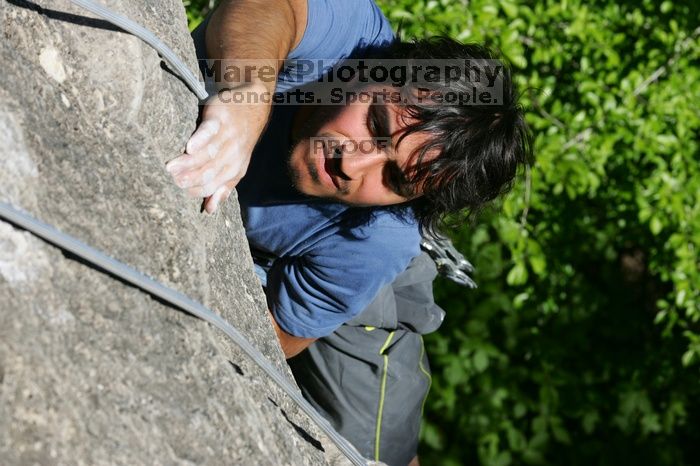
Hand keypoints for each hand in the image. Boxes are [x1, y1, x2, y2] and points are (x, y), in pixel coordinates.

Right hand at [166, 87, 269, 212]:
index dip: (196, 190)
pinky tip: (189, 147)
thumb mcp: (236, 166)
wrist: (253, 107)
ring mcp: (227, 137)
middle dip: (190, 179)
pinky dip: (201, 140)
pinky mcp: (220, 119)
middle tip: (171, 182)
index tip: (178, 192)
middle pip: (208, 171)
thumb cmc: (238, 140)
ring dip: (189, 163)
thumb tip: (209, 210)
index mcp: (234, 169)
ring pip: (208, 154)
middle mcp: (232, 155)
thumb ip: (222, 187)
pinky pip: (210, 132)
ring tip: (171, 169)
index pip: (212, 185)